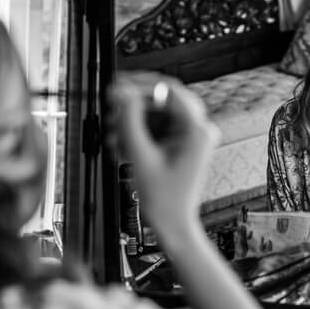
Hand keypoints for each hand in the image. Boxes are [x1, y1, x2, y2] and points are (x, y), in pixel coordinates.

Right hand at [108, 72, 218, 235]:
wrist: (172, 224)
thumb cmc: (164, 199)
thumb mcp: (140, 156)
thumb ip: (130, 121)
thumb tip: (122, 92)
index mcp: (197, 130)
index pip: (168, 90)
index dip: (139, 84)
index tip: (117, 86)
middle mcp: (198, 129)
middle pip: (162, 101)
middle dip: (134, 106)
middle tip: (111, 109)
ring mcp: (191, 137)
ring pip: (157, 114)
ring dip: (133, 122)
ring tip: (114, 136)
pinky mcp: (181, 144)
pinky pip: (158, 128)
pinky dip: (139, 133)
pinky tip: (122, 145)